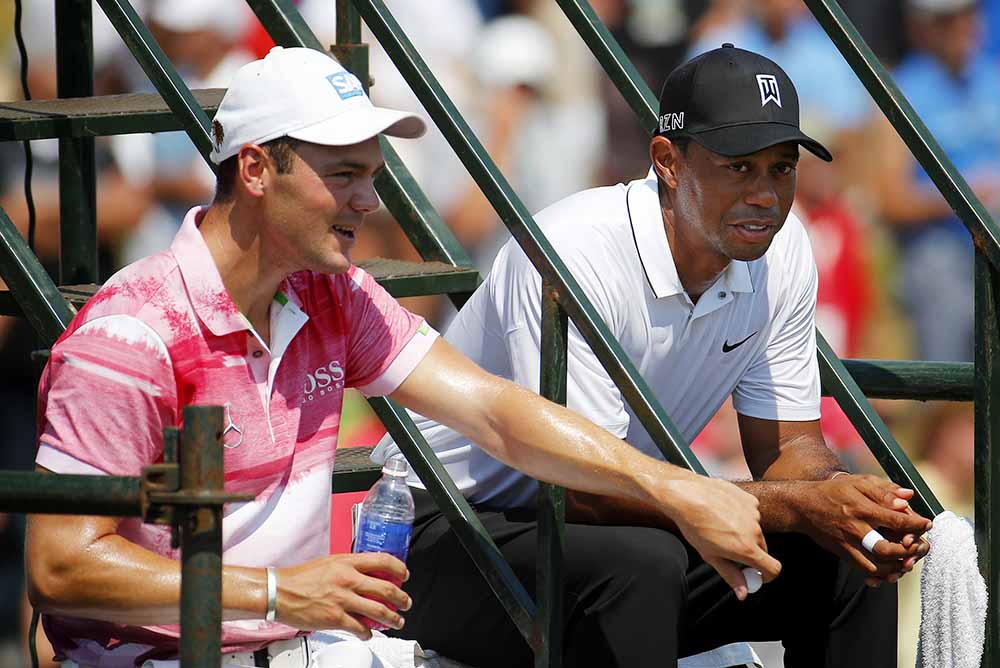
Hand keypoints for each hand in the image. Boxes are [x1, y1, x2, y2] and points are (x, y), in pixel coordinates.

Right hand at [274, 553, 411, 637]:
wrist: (279, 591)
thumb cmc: (300, 577)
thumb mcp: (330, 562)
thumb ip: (349, 567)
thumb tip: (367, 574)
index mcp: (348, 562)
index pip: (383, 561)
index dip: (399, 569)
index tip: (405, 576)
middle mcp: (348, 579)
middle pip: (386, 589)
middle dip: (402, 599)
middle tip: (406, 603)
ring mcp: (343, 600)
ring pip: (378, 611)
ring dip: (392, 619)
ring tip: (397, 622)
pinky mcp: (335, 618)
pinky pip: (360, 628)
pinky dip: (368, 633)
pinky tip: (368, 634)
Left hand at [669, 475, 781, 599]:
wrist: (686, 494)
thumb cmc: (694, 525)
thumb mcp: (711, 556)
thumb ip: (731, 575)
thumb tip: (743, 593)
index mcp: (746, 548)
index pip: (773, 569)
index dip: (767, 575)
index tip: (757, 575)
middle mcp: (754, 530)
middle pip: (762, 549)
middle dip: (750, 552)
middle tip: (729, 548)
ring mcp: (753, 513)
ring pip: (754, 530)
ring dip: (744, 531)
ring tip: (721, 525)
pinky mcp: (749, 499)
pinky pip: (751, 513)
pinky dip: (742, 515)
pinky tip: (724, 511)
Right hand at [792, 474, 931, 580]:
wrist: (803, 506)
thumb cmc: (833, 492)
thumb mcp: (858, 482)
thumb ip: (884, 490)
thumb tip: (908, 498)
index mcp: (861, 508)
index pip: (895, 520)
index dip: (916, 524)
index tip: (926, 524)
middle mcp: (855, 528)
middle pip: (887, 548)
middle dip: (908, 550)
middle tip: (918, 545)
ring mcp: (848, 543)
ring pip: (877, 564)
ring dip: (897, 566)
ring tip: (908, 559)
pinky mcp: (843, 553)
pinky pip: (865, 570)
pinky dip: (881, 574)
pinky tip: (891, 570)